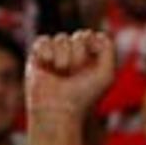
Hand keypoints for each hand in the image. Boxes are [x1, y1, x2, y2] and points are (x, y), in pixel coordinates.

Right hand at [25, 30, 115, 144]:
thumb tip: (92, 34)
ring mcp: (55, 54)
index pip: (93, 35)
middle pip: (79, 36)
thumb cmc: (83, 96)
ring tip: (60, 74)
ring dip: (63, 58)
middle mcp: (73, 53)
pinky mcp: (37, 56)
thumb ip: (108, 48)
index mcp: (90, 56)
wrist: (58, 110)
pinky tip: (46, 66)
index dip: (93, 45)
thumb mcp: (106, 74)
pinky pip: (43, 41)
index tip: (91, 64)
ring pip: (61, 38)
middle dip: (79, 56)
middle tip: (74, 74)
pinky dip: (46, 53)